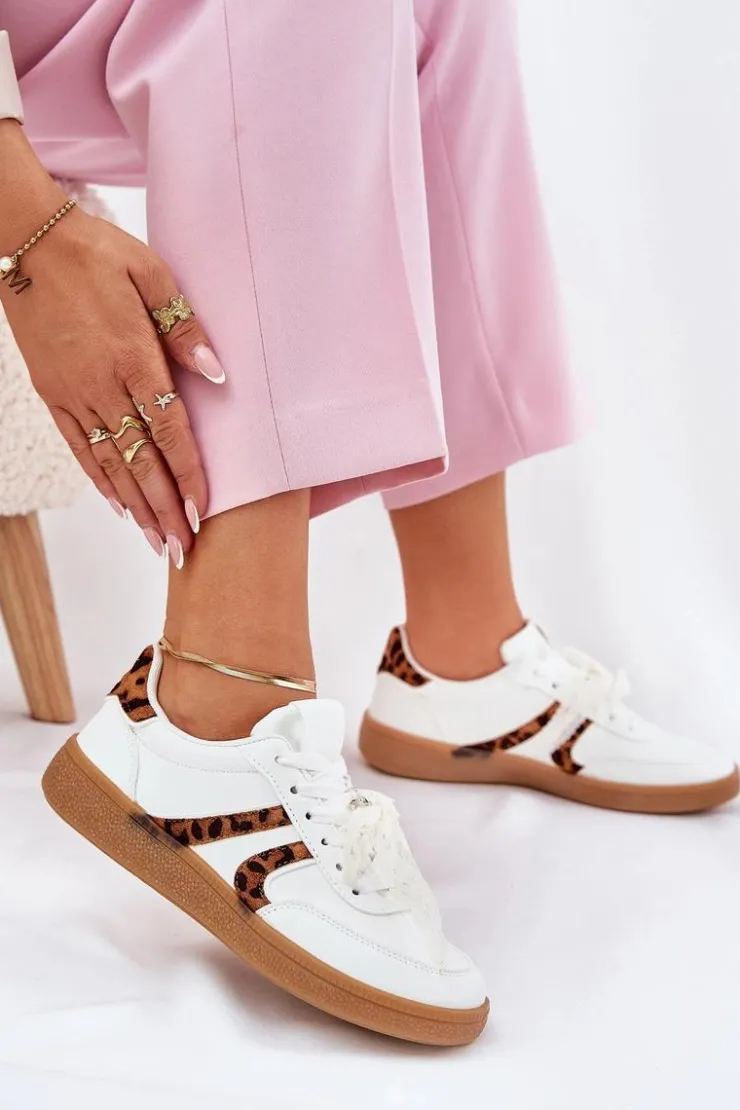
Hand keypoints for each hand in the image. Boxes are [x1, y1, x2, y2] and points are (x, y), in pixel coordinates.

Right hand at [0, 140, 222, 565]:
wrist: (28, 238)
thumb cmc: (97, 251)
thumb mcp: (152, 274)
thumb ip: (185, 330)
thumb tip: (218, 376)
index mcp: (133, 357)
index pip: (169, 431)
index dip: (189, 476)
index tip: (205, 512)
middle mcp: (102, 385)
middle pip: (141, 461)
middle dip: (165, 509)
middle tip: (183, 549)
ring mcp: (73, 393)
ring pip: (110, 463)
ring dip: (135, 506)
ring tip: (155, 540)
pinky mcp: (52, 393)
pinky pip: (79, 445)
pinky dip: (99, 479)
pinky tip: (117, 504)